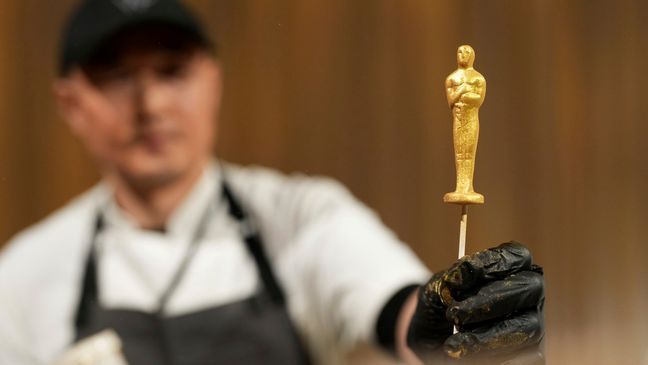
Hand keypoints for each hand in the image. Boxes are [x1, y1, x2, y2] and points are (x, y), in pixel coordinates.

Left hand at [407, 241, 544, 363]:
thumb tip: (459, 276)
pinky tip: (467, 357)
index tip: (460, 276)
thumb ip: (448, 280)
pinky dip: (494, 358)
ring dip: (487, 336)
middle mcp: (529, 293)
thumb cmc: (443, 305)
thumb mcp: (438, 289)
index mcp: (511, 268)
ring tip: (453, 343)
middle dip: (489, 302)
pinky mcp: (533, 353)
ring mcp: (534, 323)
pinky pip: (525, 358)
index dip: (493, 262)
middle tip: (455, 314)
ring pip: (527, 327)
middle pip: (529, 288)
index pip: (517, 256)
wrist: (435, 339)